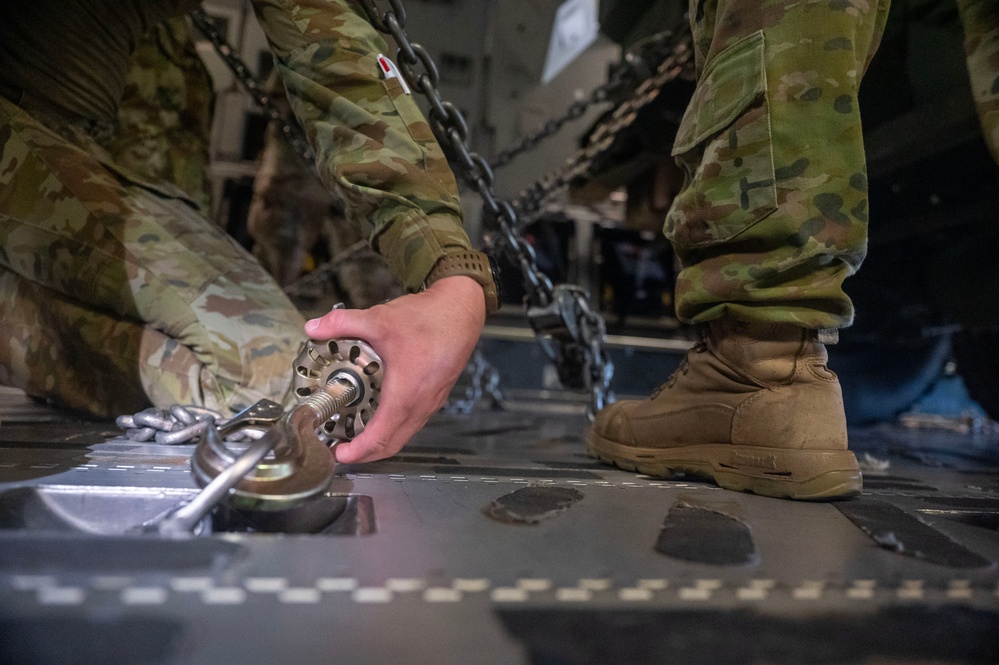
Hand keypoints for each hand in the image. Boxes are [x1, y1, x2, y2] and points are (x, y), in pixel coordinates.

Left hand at [303, 276, 485, 462]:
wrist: (462, 310)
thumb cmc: (430, 318)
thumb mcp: (379, 319)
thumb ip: (342, 323)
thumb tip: (314, 327)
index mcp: (406, 393)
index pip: (379, 438)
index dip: (356, 452)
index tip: (338, 455)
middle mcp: (421, 404)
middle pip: (391, 445)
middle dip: (364, 454)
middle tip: (341, 450)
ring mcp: (431, 402)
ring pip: (404, 435)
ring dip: (380, 441)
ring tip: (356, 434)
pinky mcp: (435, 396)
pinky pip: (413, 422)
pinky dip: (394, 427)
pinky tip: (381, 414)